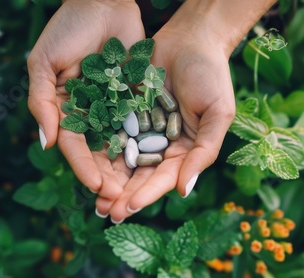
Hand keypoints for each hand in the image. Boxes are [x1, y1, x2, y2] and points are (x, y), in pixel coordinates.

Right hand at [27, 0, 144, 198]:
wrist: (102, 1)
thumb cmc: (67, 29)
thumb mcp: (44, 63)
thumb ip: (42, 102)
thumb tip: (46, 144)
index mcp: (65, 109)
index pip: (75, 146)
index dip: (84, 168)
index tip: (97, 188)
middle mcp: (89, 112)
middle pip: (99, 152)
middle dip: (109, 176)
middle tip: (121, 200)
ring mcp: (113, 106)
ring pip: (121, 143)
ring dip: (128, 169)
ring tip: (139, 191)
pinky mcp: (134, 96)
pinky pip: (140, 122)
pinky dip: (146, 143)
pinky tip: (157, 163)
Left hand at [98, 1, 237, 221]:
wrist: (192, 39)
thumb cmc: (211, 76)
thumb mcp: (217, 114)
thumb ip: (203, 151)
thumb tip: (183, 190)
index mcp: (185, 150)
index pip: (163, 178)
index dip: (147, 194)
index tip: (129, 207)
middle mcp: (162, 144)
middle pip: (140, 174)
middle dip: (123, 194)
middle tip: (105, 212)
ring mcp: (142, 128)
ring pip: (123, 158)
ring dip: (109, 178)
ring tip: (93, 195)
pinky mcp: (126, 111)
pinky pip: (112, 130)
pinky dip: (101, 147)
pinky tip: (86, 162)